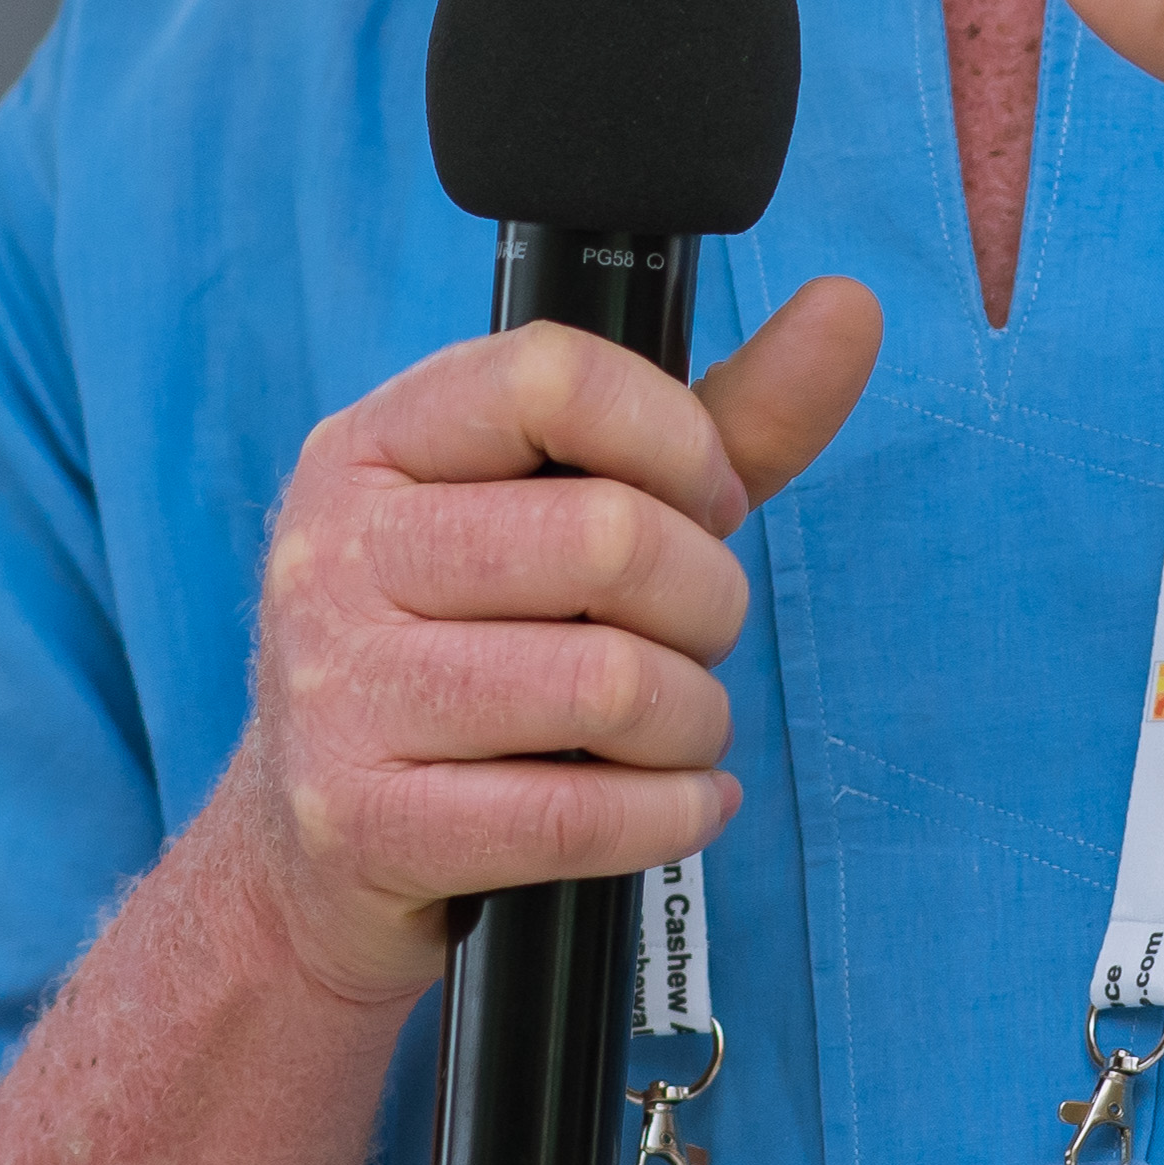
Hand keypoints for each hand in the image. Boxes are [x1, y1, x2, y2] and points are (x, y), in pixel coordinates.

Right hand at [228, 281, 881, 1010]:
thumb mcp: (568, 517)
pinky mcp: (360, 823)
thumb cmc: (473, 653)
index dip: (676, 440)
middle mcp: (333, 552)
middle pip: (606, 535)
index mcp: (373, 445)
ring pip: (608, 684)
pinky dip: (670, 813)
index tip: (708, 500)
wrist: (315, 855)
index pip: (551, 376)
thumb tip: (848, 309)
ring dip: (694, 719)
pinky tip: (679, 801)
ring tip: (679, 728)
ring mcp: (335, 690)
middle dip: (705, 603)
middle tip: (693, 639)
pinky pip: (575, 815)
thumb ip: (715, 424)